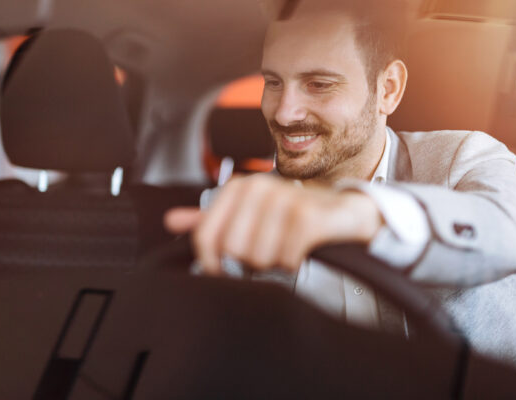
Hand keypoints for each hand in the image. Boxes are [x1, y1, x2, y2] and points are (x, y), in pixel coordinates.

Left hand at [164, 175, 382, 274]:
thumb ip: (211, 219)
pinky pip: (285, 258)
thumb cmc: (293, 216)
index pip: (205, 237)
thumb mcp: (249, 214)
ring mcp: (284, 199)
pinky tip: (303, 250)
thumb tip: (170, 220)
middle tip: (270, 250)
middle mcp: (259, 187)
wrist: (345, 213)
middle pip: (233, 251)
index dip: (212, 263)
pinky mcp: (307, 216)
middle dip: (252, 261)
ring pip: (258, 257)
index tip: (224, 270)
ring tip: (287, 247)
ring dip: (275, 262)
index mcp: (239, 187)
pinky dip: (294, 262)